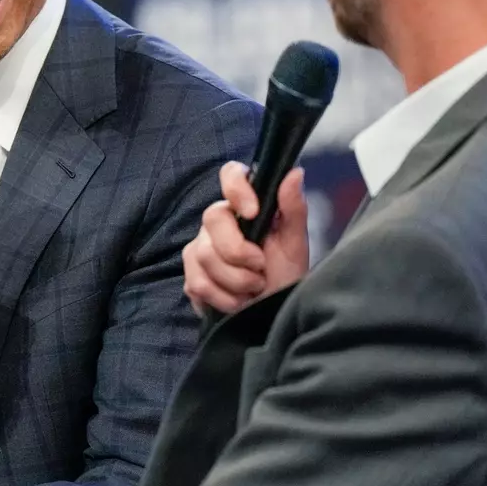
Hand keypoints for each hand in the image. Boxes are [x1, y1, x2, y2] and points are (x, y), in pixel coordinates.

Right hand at [182, 162, 309, 316]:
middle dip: (240, 251)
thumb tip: (294, 172)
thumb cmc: (285, 275)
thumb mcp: (295, 243)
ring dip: (238, 281)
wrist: (274, 313)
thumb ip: (294, 208)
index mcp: (244, 206)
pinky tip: (239, 301)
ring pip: (204, 256)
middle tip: (261, 269)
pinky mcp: (191, 278)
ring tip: (254, 288)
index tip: (253, 213)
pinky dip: (225, 299)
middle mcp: (218, 223)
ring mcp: (199, 249)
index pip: (231, 175)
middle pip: (212, 219)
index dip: (237, 189)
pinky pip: (198, 283)